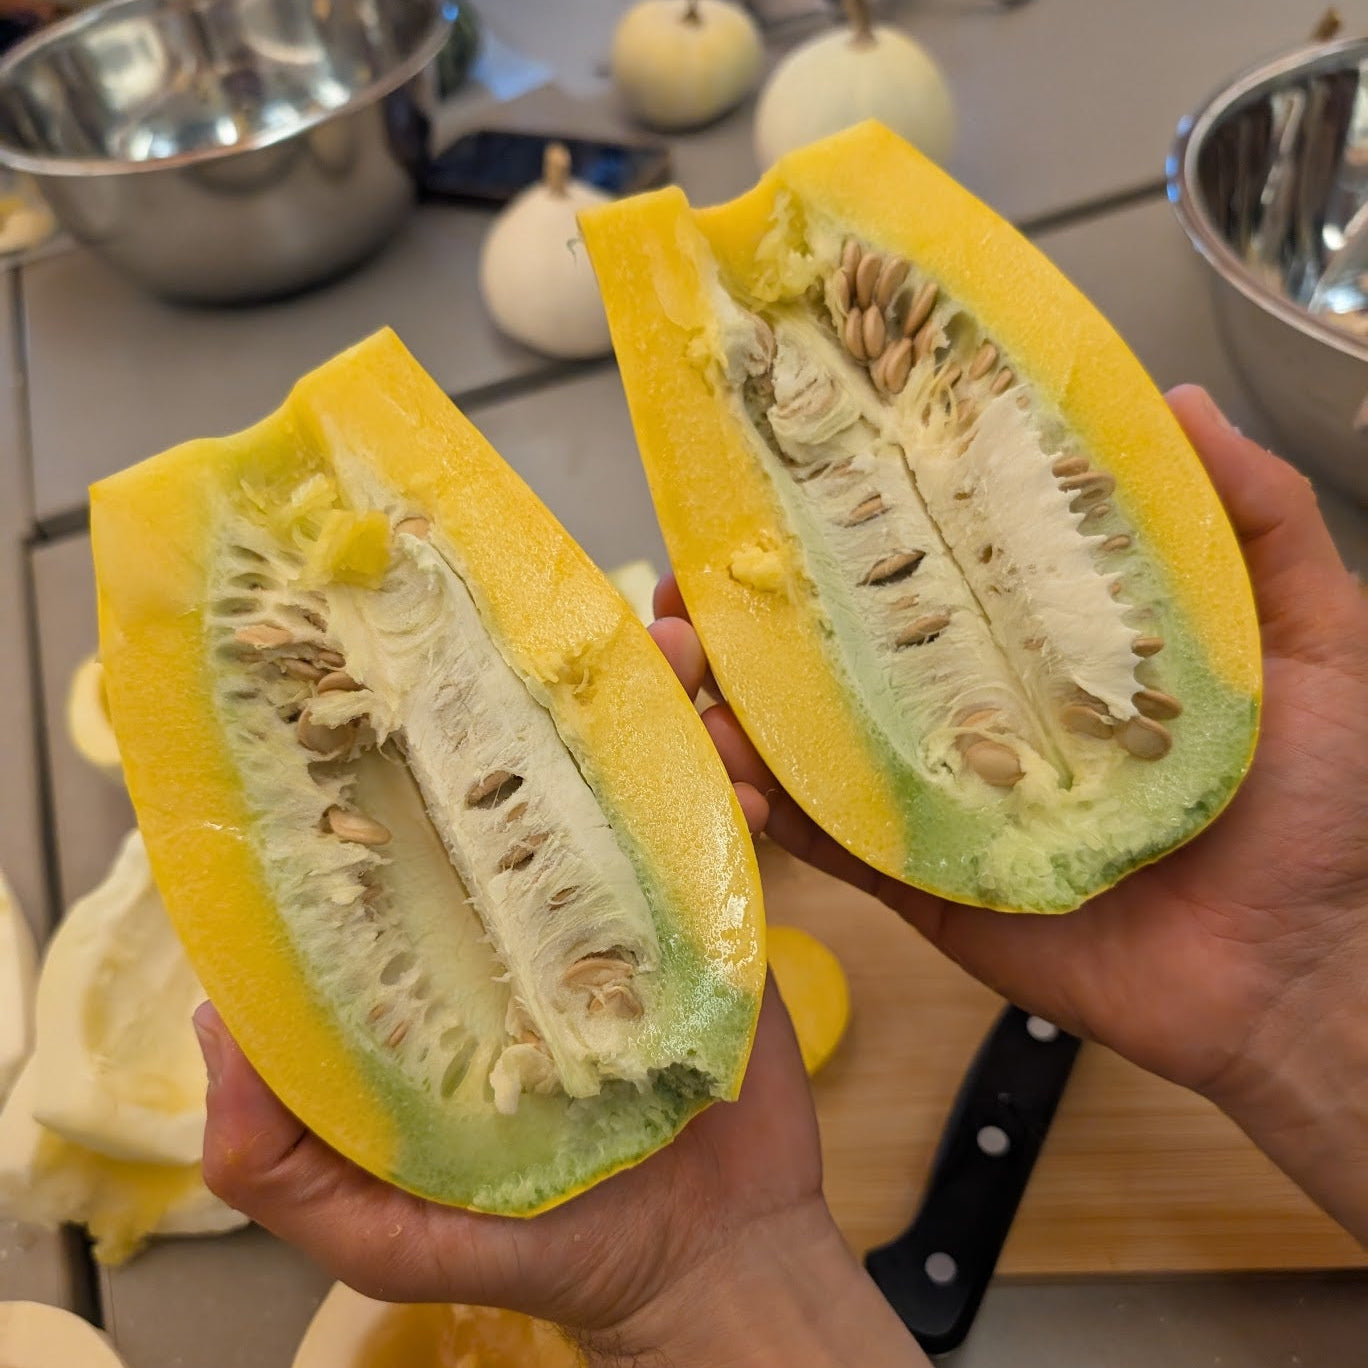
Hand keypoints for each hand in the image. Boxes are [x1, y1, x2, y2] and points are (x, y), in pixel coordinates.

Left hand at [195, 614, 924, 1366]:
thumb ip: (284, 1164)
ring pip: (627, 789)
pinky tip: (743, 771)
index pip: (403, 842)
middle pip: (522, 785)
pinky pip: (717, 837)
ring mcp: (620, 914)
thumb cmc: (541, 1247)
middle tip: (566, 632)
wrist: (711, 1260)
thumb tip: (217, 1024)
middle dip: (544, 698)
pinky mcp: (709, 925)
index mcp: (441, 965)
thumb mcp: (385, 1230)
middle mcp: (522, 921)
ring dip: (653, 716)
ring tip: (674, 663)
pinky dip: (733, 788)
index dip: (395, 753)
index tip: (400, 672)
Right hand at [674, 387, 1367, 1238]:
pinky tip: (726, 768)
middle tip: (691, 582)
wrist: (1304, 968)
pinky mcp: (927, 886)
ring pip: (815, 745)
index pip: (933, 573)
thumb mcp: (1310, 634)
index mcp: (1046, 651)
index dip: (856, 525)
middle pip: (848, 655)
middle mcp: (981, 716)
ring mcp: (945, 802)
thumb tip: (1181, 400)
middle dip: (756, 616)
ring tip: (680, 665)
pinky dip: (770, 810)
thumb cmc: (1320, 806)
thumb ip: (1254, 519)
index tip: (785, 480)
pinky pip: (834, 845)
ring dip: (736, 703)